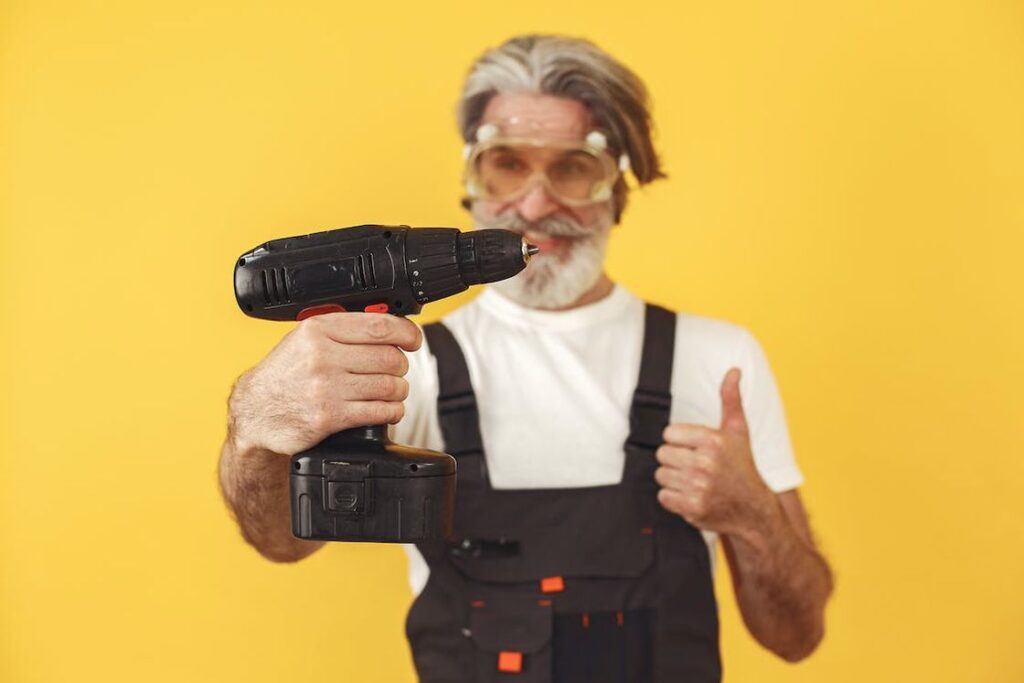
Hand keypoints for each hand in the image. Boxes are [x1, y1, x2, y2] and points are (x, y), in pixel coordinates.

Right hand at [228, 313, 421, 455]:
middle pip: (389, 357)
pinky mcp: (329, 417)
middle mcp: (321, 356)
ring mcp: (325, 388)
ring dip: (399, 391)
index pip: (379, 326)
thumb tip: (388, 322)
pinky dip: (392, 411)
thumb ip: (342, 329)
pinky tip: (387, 409)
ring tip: (391, 391)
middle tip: (396, 370)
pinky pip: (380, 411)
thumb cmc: (284, 374)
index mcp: (318, 330)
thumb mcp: (304, 339)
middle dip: (401, 365)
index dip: (407, 333)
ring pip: (389, 386)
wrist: (255, 412)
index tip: (413, 339)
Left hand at [655, 368, 775, 536]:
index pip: (669, 433)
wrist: (754, 510)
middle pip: (662, 454)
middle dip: (675, 460)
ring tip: (693, 481)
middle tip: (694, 466)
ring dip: (674, 480)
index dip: (679, 441)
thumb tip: (733, 371)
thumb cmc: (742, 468)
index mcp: (714, 441)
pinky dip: (673, 498)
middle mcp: (706, 463)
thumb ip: (731, 399)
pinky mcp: (692, 507)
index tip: (694, 448)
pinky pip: (663, 496)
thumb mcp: (738, 431)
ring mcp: (699, 486)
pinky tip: (690, 495)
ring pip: (661, 475)